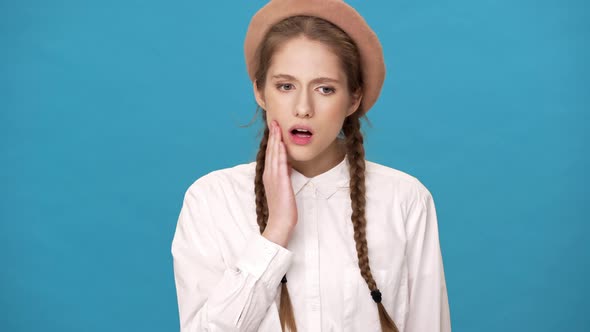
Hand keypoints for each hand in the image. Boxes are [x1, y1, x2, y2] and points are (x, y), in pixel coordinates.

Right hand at [262, 120, 297, 246]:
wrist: (280, 223)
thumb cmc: (283, 209)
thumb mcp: (283, 188)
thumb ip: (284, 176)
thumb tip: (287, 166)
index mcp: (269, 176)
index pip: (270, 154)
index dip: (273, 140)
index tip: (275, 128)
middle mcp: (269, 175)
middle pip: (271, 151)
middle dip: (273, 135)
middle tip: (275, 121)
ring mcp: (273, 178)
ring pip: (274, 154)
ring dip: (276, 140)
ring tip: (277, 126)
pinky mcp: (280, 182)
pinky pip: (280, 164)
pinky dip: (281, 152)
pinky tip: (282, 143)